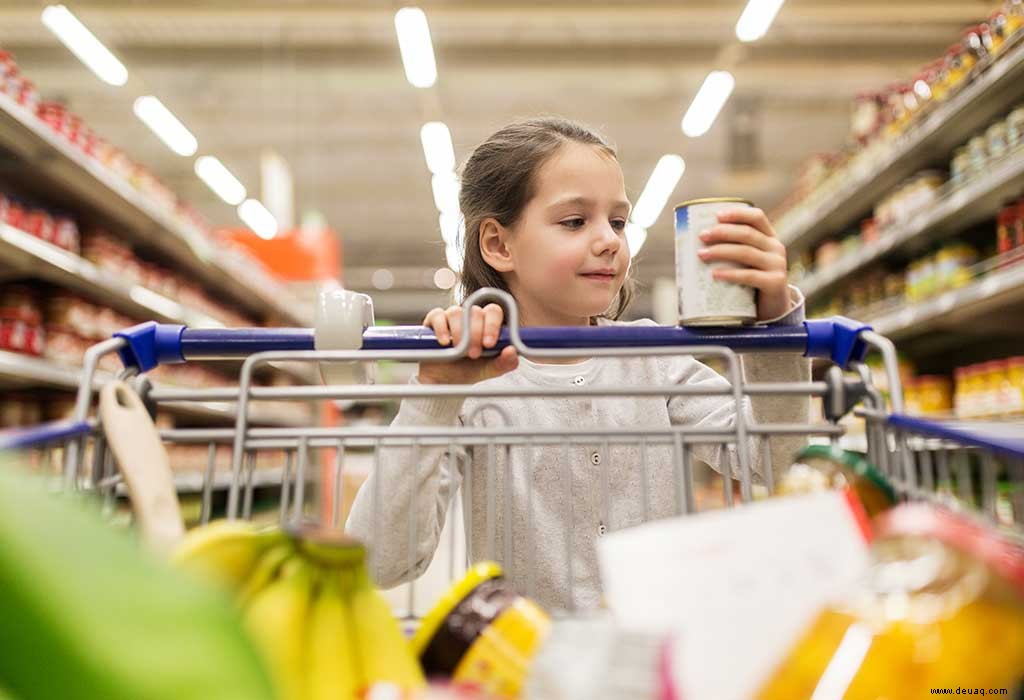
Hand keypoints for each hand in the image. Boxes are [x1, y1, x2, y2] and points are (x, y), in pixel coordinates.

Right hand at [418, 303, 518, 384]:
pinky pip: (437, 315)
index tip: (489, 344)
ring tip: (458, 352)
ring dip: (459, 332)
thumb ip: (505, 362)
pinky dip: (441, 329)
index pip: (493, 312)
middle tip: (473, 354)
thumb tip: (512, 351)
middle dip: (475, 334)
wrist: (445, 381)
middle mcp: (469, 316)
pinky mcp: (433, 321)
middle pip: (475, 312)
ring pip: (456, 312)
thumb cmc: (468, 370)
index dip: (492, 325)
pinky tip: (444, 343)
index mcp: (486, 323)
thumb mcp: (490, 370)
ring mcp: (451, 317)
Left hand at [697, 206, 790, 320]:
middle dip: (722, 232)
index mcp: (768, 238)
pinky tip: (715, 274)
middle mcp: (775, 248)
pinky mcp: (775, 283)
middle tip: (702, 236)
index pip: (757, 217)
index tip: (716, 215)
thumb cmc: (751, 281)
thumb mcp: (745, 262)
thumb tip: (693, 245)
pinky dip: (730, 274)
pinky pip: (750, 275)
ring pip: (746, 252)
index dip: (738, 213)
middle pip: (747, 234)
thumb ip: (731, 250)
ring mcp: (777, 265)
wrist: (772, 308)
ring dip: (721, 251)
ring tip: (701, 255)